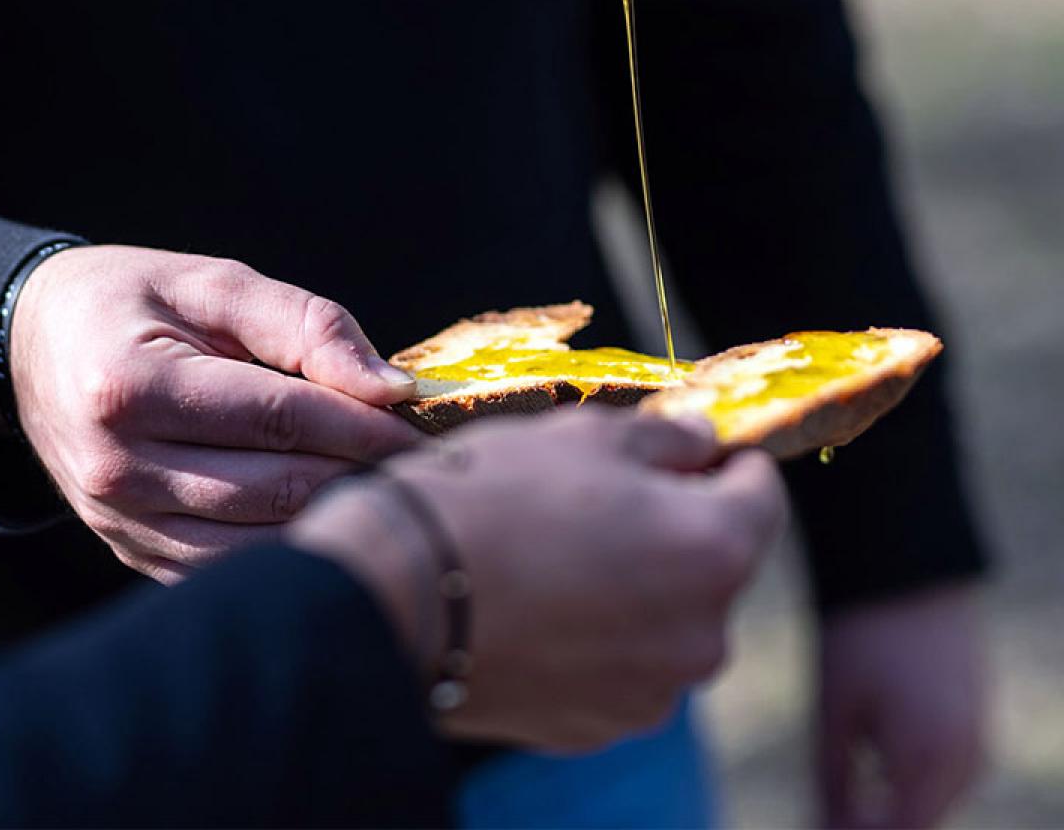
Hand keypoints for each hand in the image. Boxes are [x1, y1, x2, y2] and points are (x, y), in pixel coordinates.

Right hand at [10, 245, 423, 582]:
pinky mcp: (133, 554)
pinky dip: (290, 546)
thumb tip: (392, 388)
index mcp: (130, 388)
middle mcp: (117, 470)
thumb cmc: (133, 302)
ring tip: (389, 487)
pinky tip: (331, 514)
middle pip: (277, 487)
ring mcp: (120, 525)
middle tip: (424, 459)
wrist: (35, 348)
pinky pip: (230, 570)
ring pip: (261, 543)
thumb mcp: (214, 284)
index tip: (421, 423)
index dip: (363, 423)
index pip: (280, 418)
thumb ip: (306, 325)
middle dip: (363, 473)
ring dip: (335, 517)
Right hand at [291, 407, 786, 750]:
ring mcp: (650, 693)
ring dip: (638, 583)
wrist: (395, 591)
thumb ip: (667, 438)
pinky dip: (599, 634)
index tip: (690, 449)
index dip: (729, 462)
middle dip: (676, 525)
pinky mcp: (595, 726)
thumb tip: (704, 441)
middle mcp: (703, 638)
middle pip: (715, 562)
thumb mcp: (587, 434)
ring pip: (667, 618)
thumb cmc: (495, 495)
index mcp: (716, 551)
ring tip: (558, 550)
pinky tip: (538, 602)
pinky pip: (621, 666)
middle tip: (603, 495)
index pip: (763, 494)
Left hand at [817, 584, 985, 827]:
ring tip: (841, 794)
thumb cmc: (860, 633)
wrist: (908, 568)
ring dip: (889, 806)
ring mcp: (979, 743)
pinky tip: (870, 764)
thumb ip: (833, 781)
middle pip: (915, 824)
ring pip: (928, 802)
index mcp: (932, 762)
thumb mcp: (835, 708)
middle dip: (870, 824)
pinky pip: (942, 774)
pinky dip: (907, 779)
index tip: (818, 824)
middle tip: (828, 806)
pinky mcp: (977, 723)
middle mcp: (968, 763)